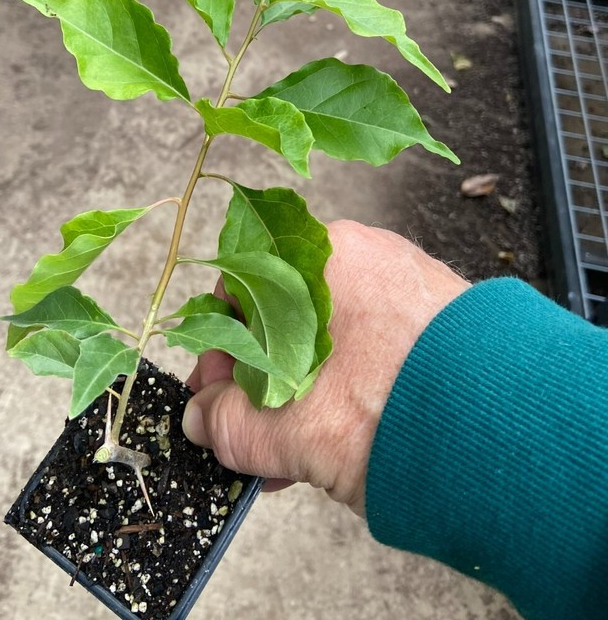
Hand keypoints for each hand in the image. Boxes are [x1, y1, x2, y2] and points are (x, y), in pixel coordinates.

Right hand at [183, 219, 469, 514]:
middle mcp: (365, 258)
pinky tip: (331, 446)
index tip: (214, 391)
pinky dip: (341, 391)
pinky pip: (367, 351)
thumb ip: (229, 423)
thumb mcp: (291, 427)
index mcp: (323, 255)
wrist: (507, 430)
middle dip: (259, 381)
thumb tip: (203, 418)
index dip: (218, 346)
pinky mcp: (432, 324)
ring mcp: (403, 288)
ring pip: (326, 339)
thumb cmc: (398, 407)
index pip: (242, 286)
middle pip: (283, 317)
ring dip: (297, 394)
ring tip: (289, 456)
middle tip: (249, 432)